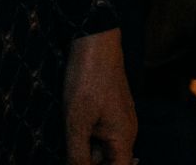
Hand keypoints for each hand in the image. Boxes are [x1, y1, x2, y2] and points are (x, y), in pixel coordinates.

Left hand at [63, 28, 136, 164]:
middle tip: (69, 147)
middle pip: (109, 160)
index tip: (77, 164)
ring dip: (84, 147)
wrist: (94, 43)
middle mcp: (126, 131)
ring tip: (68, 134)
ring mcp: (119, 118)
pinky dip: (86, 134)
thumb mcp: (77, 123)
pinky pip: (100, 131)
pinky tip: (72, 126)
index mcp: (124, 138)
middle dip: (88, 159)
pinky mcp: (111, 108)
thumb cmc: (88, 81)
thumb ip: (78, 155)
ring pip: (102, 145)